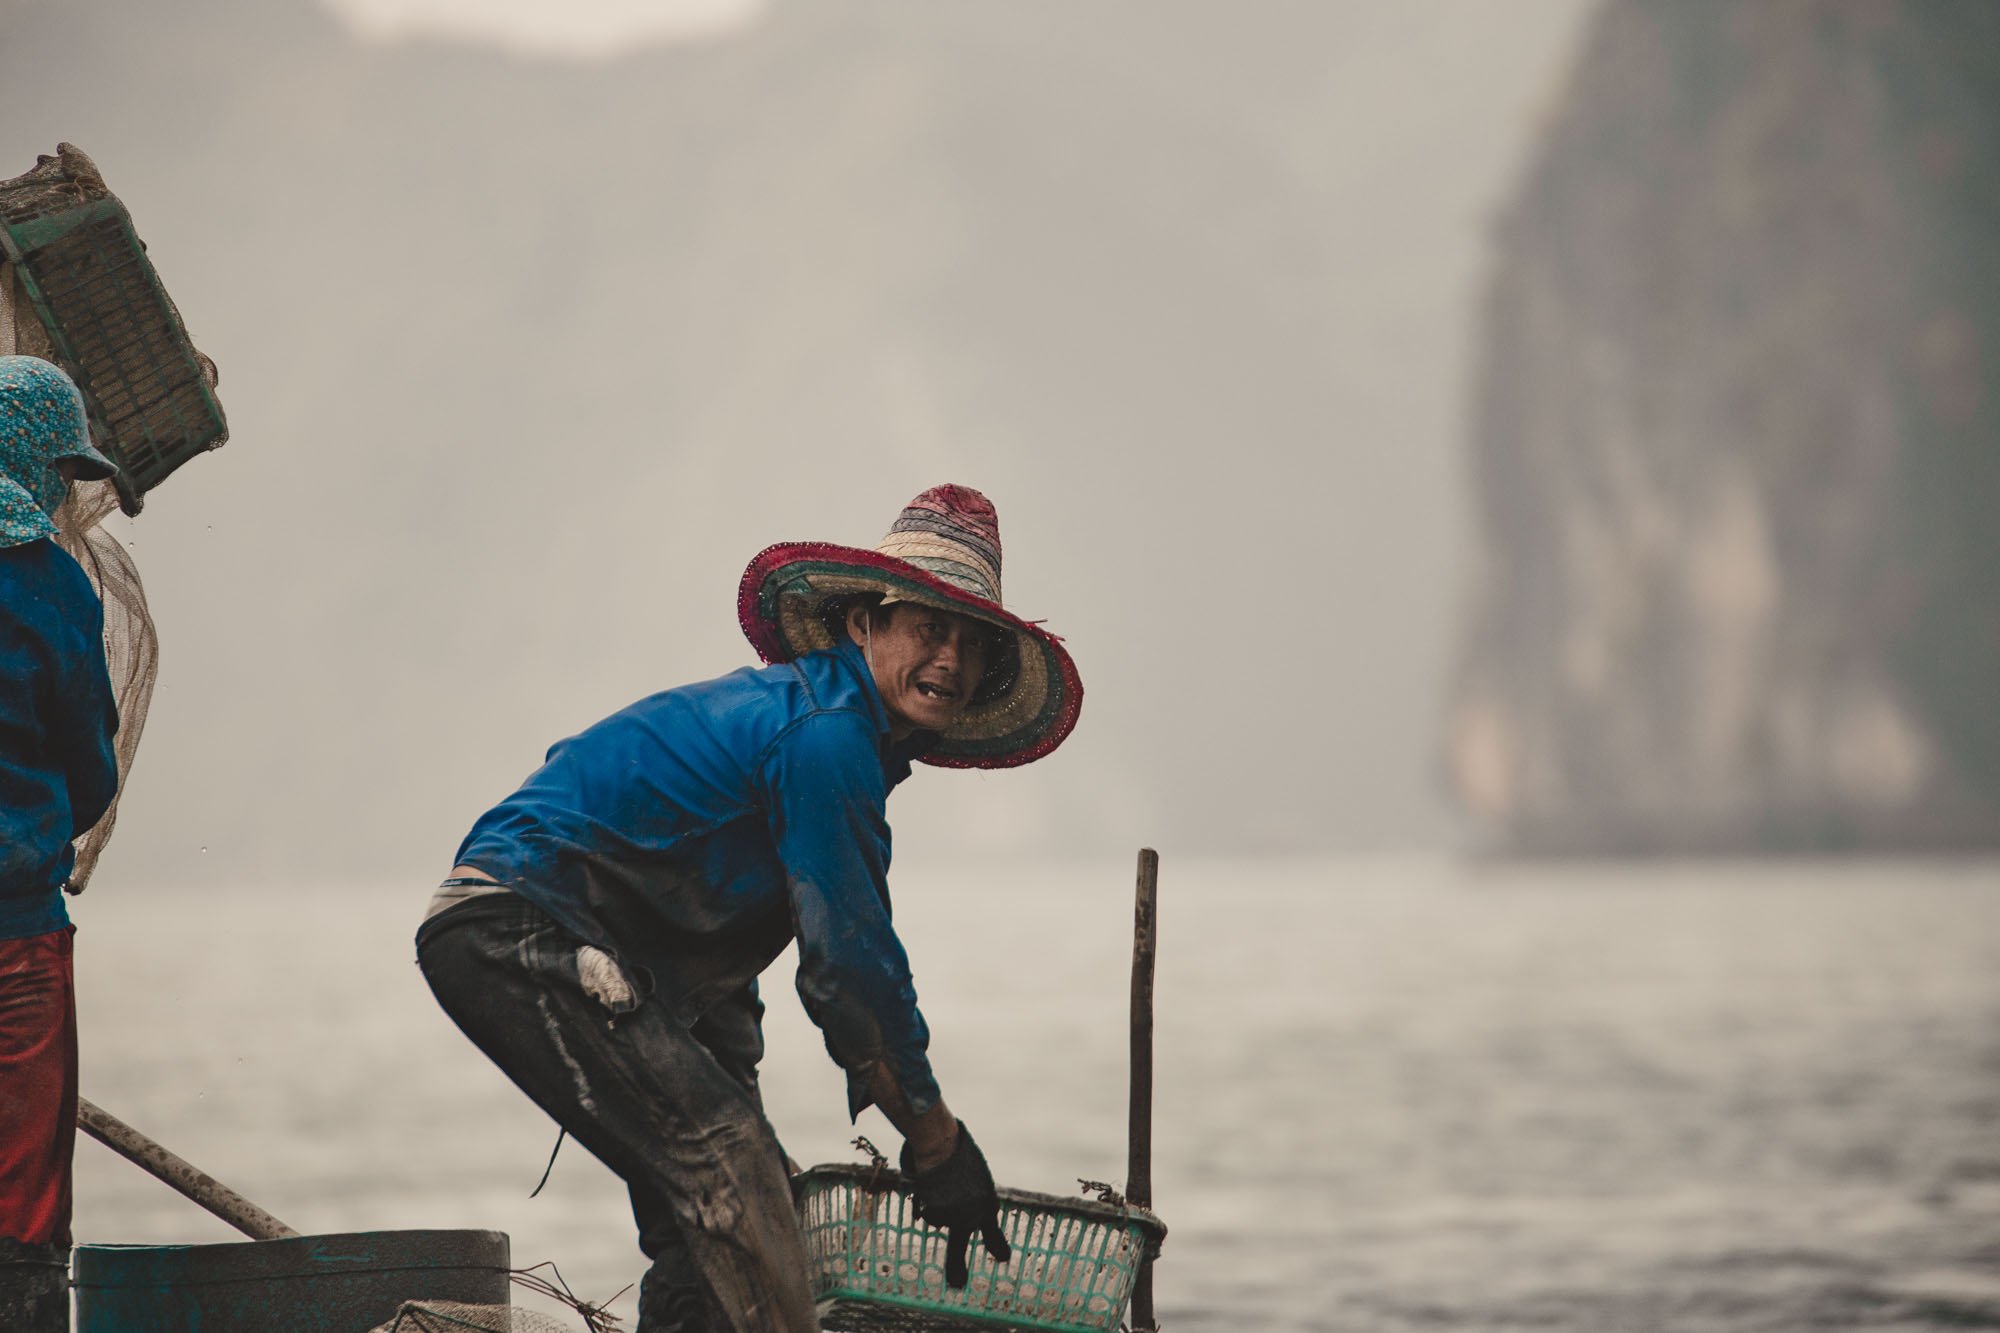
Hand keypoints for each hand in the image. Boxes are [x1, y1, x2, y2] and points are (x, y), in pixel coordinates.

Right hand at [900, 1123, 1011, 1288]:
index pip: (991, 1230)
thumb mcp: (974, 1176)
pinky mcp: (938, 1216)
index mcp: (987, 1204)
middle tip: (958, 1286)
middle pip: (960, 1247)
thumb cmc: (959, 1154)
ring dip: (935, 1209)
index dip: (996, 1244)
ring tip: (939, 1188)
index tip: (1002, 1258)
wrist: (943, 1146)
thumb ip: (971, 1197)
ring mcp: (956, 1218)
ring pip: (939, 1220)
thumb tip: (960, 1211)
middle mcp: (974, 1216)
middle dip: (957, 1267)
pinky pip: (927, 1212)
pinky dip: (925, 1201)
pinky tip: (929, 1185)